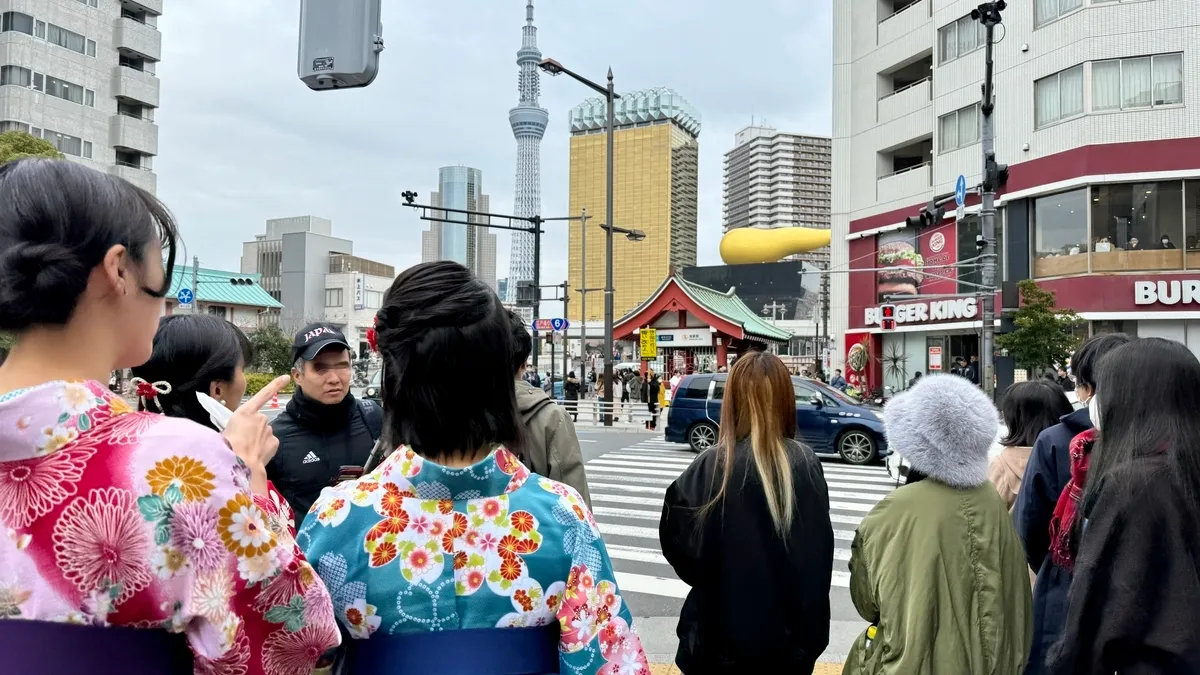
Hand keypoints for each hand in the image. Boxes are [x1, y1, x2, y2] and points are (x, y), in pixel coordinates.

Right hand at [223, 375, 289, 494]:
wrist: (238, 463)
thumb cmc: (226, 447)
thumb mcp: (225, 431)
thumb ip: (237, 426)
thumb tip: (240, 433)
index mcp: (245, 412)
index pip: (263, 395)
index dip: (275, 385)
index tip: (286, 377)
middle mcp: (260, 417)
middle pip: (258, 422)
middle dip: (253, 430)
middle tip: (242, 442)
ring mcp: (269, 429)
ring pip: (263, 433)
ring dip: (257, 440)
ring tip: (246, 450)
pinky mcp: (274, 441)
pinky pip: (269, 443)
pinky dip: (264, 448)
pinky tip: (256, 454)